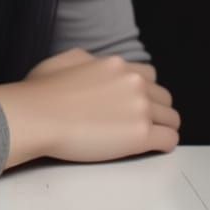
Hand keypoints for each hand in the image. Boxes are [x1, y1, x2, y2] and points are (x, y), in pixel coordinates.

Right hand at [0, 47, 180, 168]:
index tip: (134, 105)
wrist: (37, 116)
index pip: (149, 76)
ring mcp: (140, 108)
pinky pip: (170, 141)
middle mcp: (133, 82)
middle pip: (164, 98)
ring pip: (172, 119)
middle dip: (156, 110)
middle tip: (140, 124)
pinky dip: (163, 145)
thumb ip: (90, 61)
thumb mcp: (65, 60)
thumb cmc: (42, 91)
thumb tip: (96, 66)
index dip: (143, 92)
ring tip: (146, 139)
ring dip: (162, 128)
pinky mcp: (140, 135)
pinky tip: (149, 149)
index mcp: (117, 64)